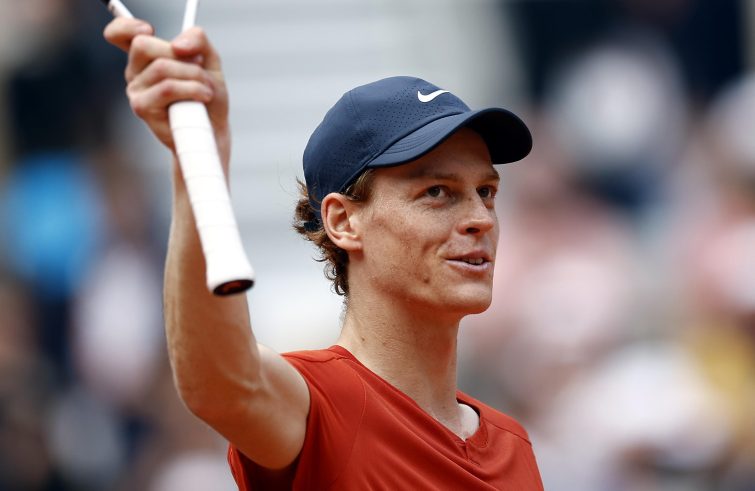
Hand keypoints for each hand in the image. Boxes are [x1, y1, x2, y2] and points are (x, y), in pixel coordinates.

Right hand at [103, 18, 230, 166]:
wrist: (213, 130)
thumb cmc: (208, 96)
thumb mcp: (210, 61)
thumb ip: (198, 41)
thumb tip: (179, 44)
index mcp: (145, 57)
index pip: (118, 34)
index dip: (126, 27)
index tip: (148, 29)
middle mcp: (135, 72)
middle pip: (144, 44)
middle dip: (180, 54)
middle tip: (200, 68)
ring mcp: (135, 90)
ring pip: (161, 67)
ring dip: (194, 76)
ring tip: (206, 90)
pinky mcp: (141, 107)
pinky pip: (167, 88)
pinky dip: (192, 90)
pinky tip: (203, 97)